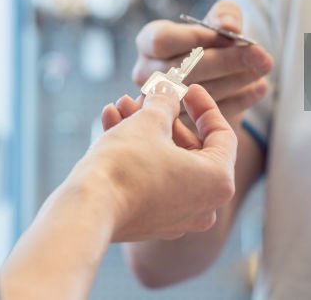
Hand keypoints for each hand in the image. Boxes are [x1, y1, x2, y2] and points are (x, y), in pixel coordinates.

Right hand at [77, 84, 237, 241]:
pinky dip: (137, 154)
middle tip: (147, 96)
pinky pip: (152, 180)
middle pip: (191, 148)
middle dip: (165, 117)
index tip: (187, 88)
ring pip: (167, 162)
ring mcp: (177, 218)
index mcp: (218, 180)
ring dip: (145, 130)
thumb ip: (165, 102)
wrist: (88, 210)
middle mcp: (205, 205)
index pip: (222, 134)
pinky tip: (112, 124)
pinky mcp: (151, 222)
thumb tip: (168, 91)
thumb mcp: (151, 121)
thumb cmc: (127, 165)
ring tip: (121, 106)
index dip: (204, 106)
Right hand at [132, 0, 272, 126]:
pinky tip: (260, 87)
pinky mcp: (181, 125)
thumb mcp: (220, 18)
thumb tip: (230, 27)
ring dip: (236, 80)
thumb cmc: (214, 39)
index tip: (230, 35)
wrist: (217, 70)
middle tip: (261, 56)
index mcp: (149, 42)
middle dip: (226, 61)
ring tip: (262, 68)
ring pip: (196, 94)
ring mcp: (160, 103)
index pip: (162, 41)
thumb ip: (225, 15)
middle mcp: (147, 73)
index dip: (196, 37)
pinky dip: (239, 100)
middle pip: (181, 70)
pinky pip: (208, 115)